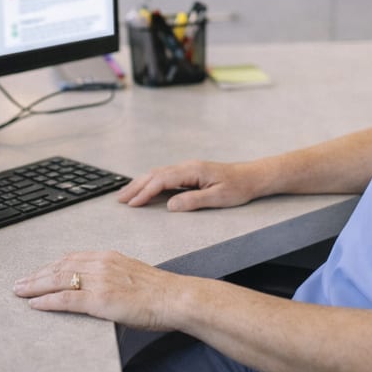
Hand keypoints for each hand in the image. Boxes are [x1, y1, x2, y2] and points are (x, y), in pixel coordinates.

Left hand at [12, 250, 184, 330]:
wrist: (175, 298)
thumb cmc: (159, 291)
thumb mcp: (132, 274)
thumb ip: (113, 275)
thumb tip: (101, 286)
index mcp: (108, 257)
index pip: (71, 258)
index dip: (50, 266)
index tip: (36, 272)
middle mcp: (101, 264)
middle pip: (59, 267)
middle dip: (36, 275)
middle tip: (18, 283)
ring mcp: (100, 281)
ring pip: (58, 280)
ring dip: (35, 286)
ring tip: (19, 292)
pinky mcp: (100, 300)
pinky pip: (67, 299)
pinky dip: (48, 301)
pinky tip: (35, 304)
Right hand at [117, 159, 261, 210]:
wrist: (252, 177)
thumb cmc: (239, 187)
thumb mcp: (218, 197)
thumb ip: (194, 201)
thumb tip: (170, 205)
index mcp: (193, 170)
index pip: (162, 180)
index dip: (145, 192)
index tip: (132, 204)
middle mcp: (187, 166)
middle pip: (155, 174)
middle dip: (136, 186)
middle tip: (119, 200)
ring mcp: (188, 169)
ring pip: (158, 174)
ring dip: (140, 183)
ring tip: (126, 195)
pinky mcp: (190, 173)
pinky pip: (165, 176)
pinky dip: (151, 182)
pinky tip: (145, 188)